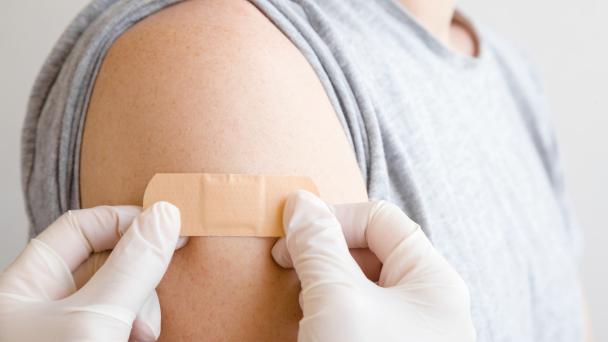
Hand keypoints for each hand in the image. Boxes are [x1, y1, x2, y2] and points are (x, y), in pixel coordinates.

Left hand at [0, 202, 183, 341]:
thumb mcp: (94, 320)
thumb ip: (130, 268)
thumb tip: (165, 216)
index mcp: (25, 285)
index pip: (79, 227)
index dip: (125, 220)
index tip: (169, 226)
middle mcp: (46, 303)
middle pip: (107, 260)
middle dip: (139, 274)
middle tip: (155, 290)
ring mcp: (69, 328)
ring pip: (121, 293)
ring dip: (143, 307)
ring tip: (143, 334)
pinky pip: (125, 319)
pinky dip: (141, 324)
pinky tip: (142, 337)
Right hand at [272, 190, 475, 341]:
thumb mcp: (339, 301)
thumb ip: (320, 246)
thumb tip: (300, 202)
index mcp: (434, 281)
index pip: (379, 219)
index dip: (332, 220)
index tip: (290, 241)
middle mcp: (428, 304)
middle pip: (371, 253)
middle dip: (326, 258)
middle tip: (293, 275)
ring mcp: (410, 332)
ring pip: (361, 289)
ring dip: (326, 289)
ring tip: (306, 312)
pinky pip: (359, 318)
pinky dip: (332, 316)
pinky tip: (315, 331)